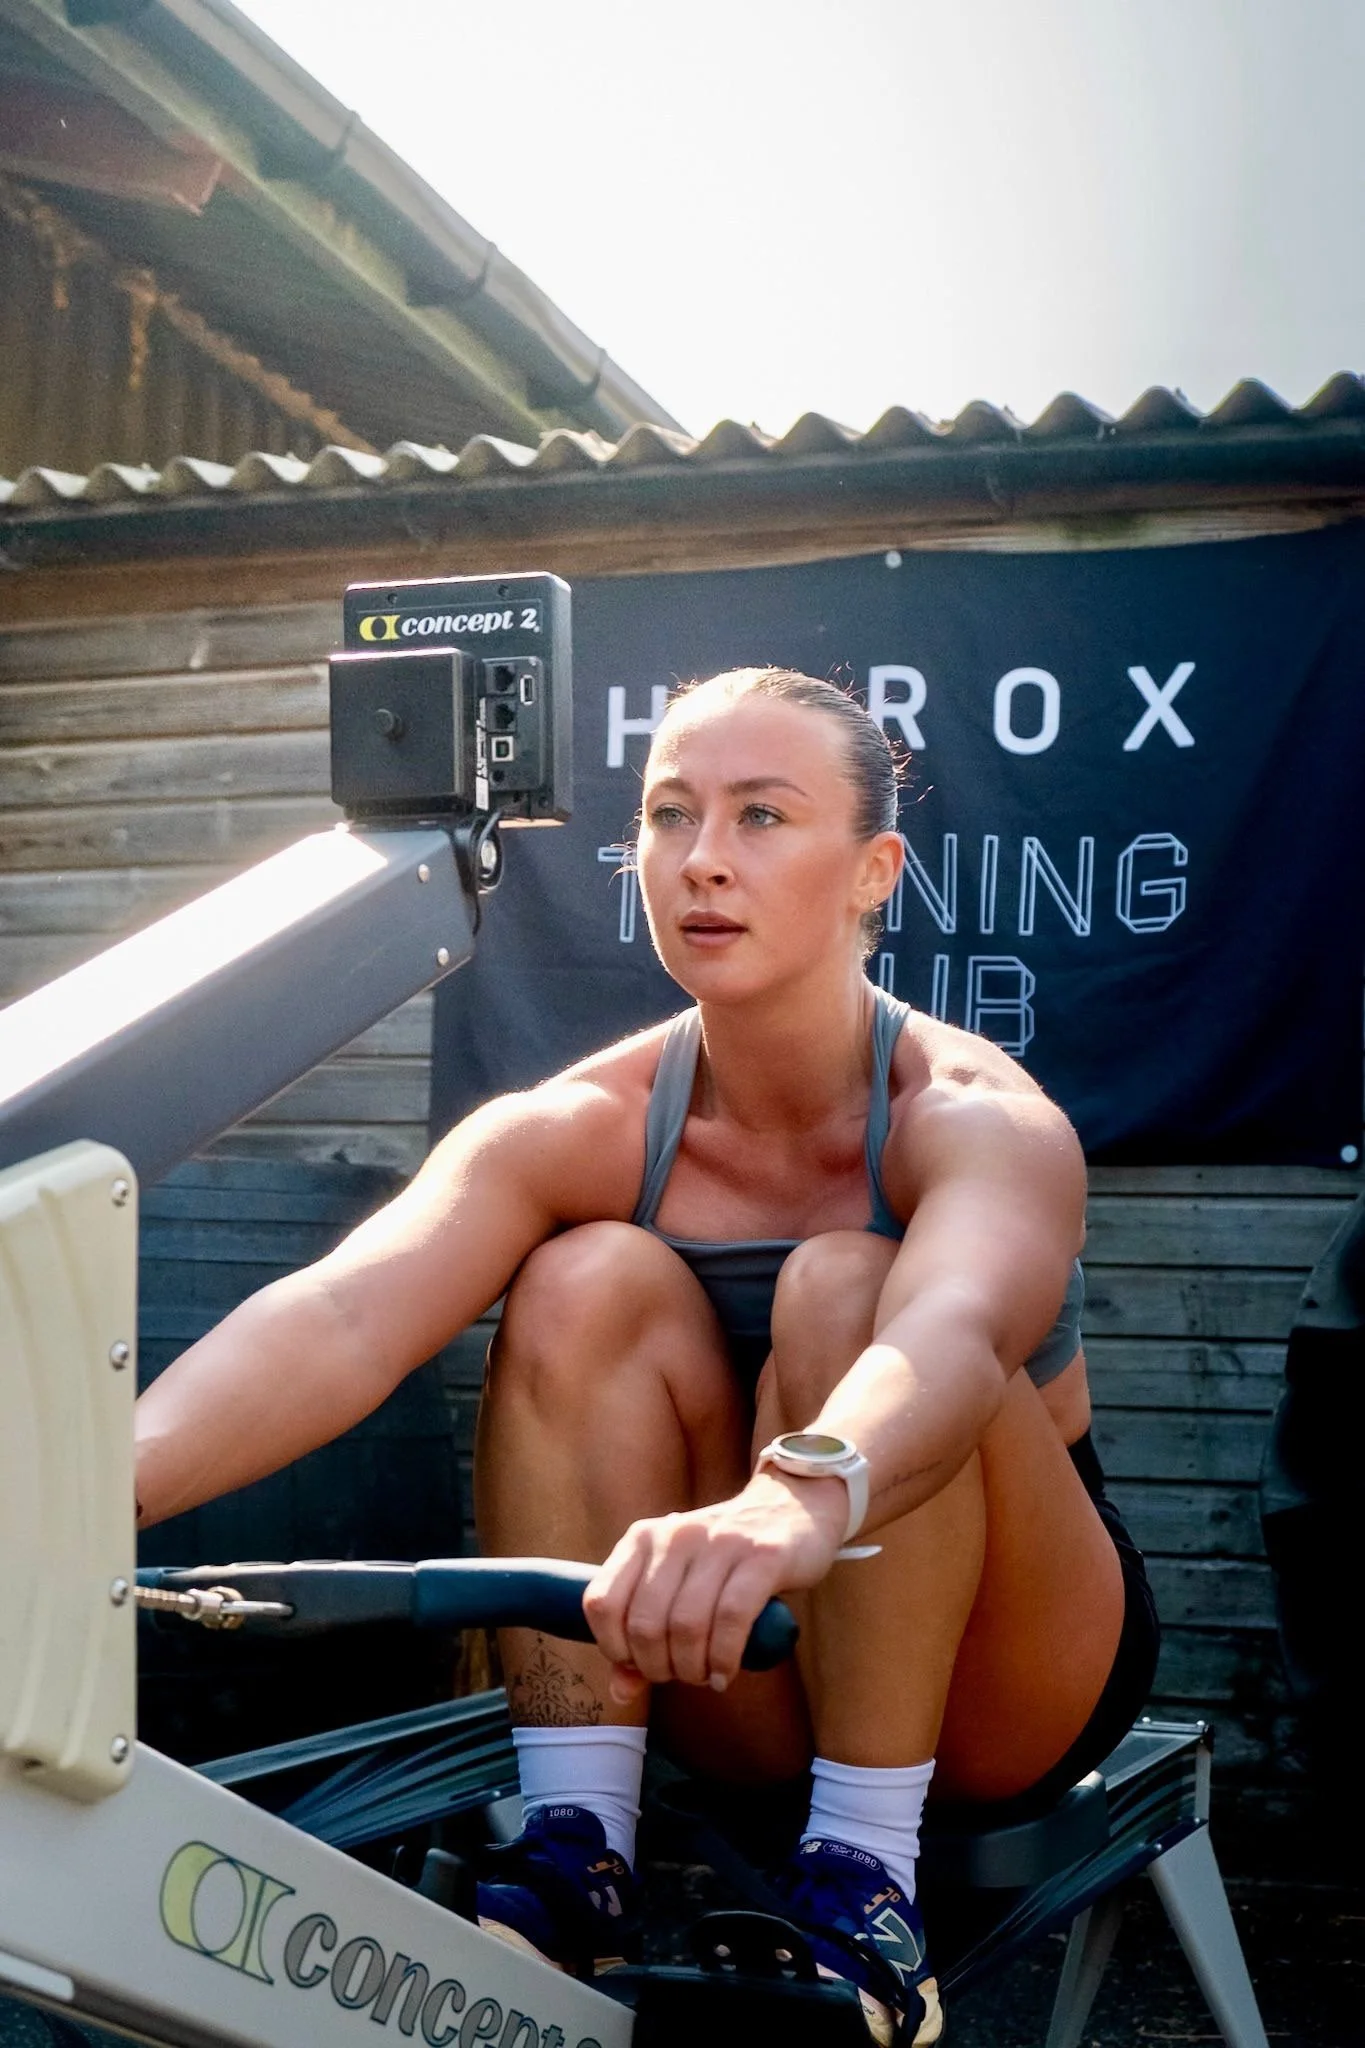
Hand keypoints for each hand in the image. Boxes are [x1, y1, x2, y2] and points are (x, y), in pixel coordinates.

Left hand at [582, 1469, 845, 1702]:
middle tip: (679, 1675)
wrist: (790, 1508)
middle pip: (646, 1623)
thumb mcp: (676, 1583)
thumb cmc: (724, 1560)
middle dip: (658, 1667)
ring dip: (692, 1668)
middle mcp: (675, 1535)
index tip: (638, 1665)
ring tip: (705, 1675)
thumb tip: (620, 1692)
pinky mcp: (762, 1556)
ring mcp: (720, 1543)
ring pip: (687, 1625)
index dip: (614, 1648)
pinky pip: (732, 1619)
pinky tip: (725, 1673)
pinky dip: (724, 1658)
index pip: (601, 1603)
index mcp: (643, 1538)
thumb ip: (642, 1633)